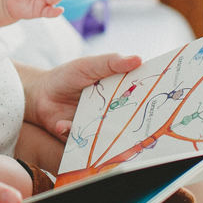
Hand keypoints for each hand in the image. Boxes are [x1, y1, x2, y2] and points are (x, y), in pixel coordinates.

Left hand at [21, 53, 141, 138]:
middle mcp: (113, 114)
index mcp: (118, 94)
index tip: (162, 101)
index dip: (151, 100)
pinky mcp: (83, 139)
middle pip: (130, 122)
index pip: (140, 98)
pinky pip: (85, 142)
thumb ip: (110, 63)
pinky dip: (74, 133)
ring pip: (110, 136)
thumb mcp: (88, 66)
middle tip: (137, 125)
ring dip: (106, 134)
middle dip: (135, 125)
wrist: (39, 95)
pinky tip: (63, 125)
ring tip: (98, 127)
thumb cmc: (66, 77)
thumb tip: (137, 59)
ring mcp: (99, 128)